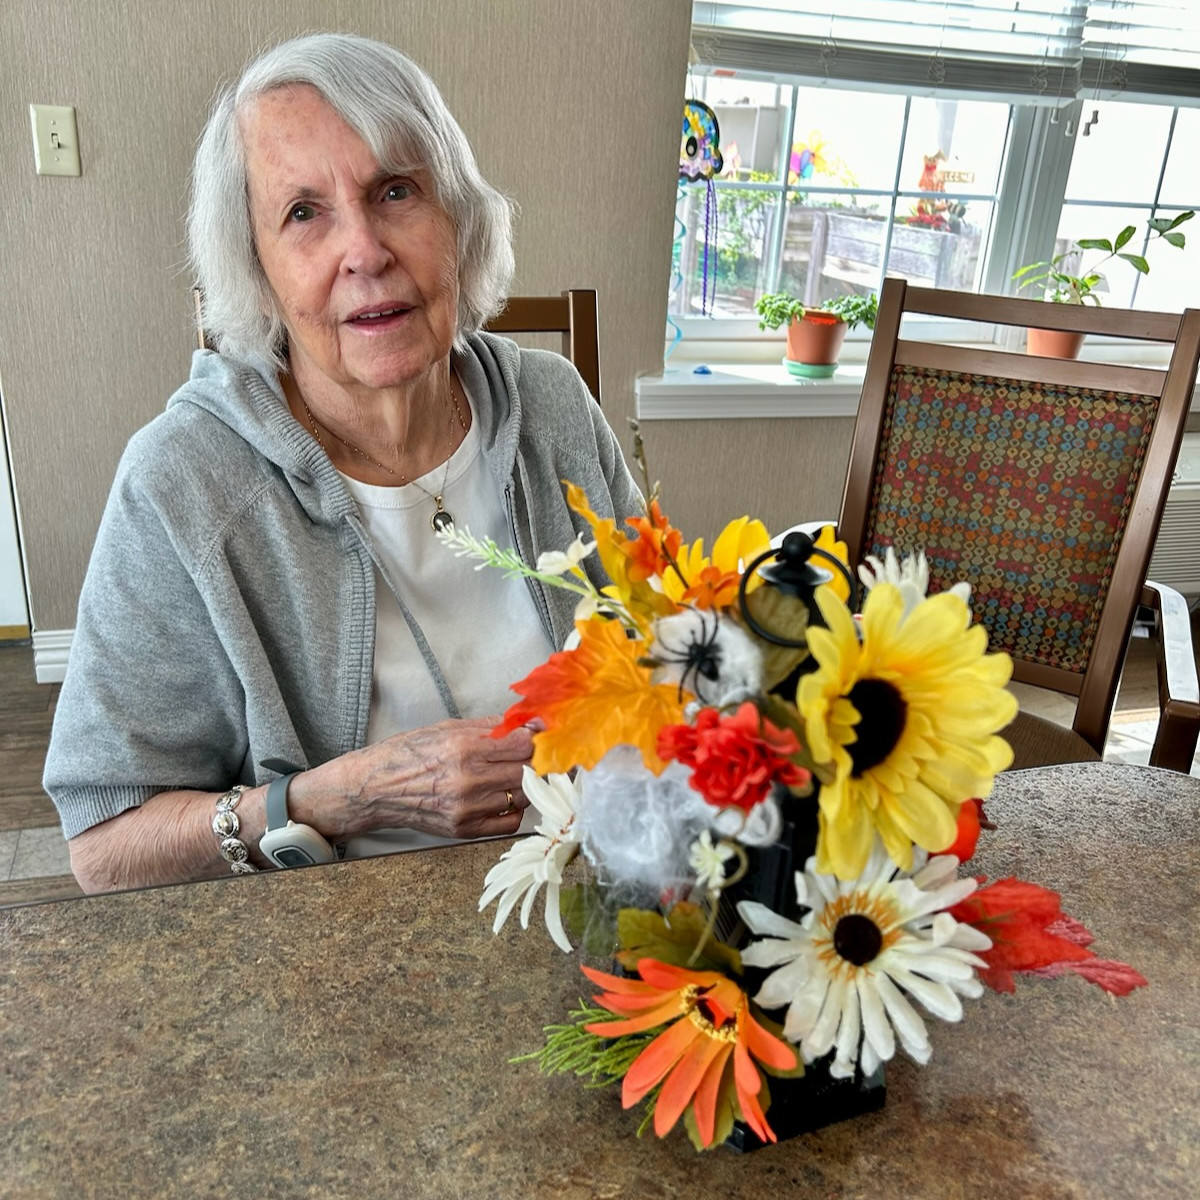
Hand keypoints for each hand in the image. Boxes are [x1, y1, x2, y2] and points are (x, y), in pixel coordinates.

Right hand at [314, 717, 533, 839]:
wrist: (375, 788)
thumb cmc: (408, 754)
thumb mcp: (448, 727)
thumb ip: (492, 726)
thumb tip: (528, 722)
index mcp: (463, 749)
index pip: (523, 745)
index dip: (536, 739)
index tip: (536, 736)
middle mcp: (468, 780)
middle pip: (528, 771)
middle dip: (533, 761)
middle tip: (529, 755)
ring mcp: (467, 808)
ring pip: (523, 797)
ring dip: (524, 784)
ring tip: (510, 774)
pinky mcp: (465, 830)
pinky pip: (509, 822)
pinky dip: (513, 809)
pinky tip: (501, 796)